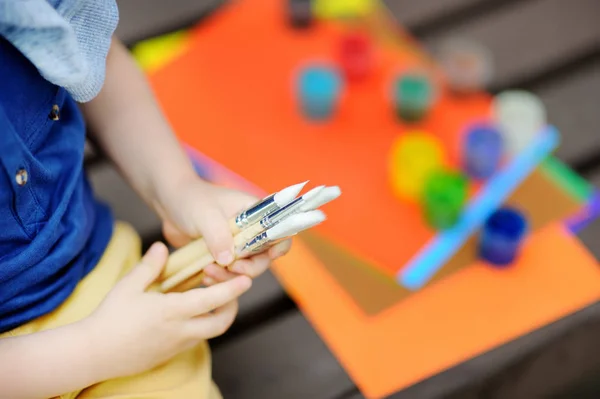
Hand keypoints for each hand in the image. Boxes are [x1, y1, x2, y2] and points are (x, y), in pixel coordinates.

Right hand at [83, 243, 251, 379]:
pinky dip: (201, 325)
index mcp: (172, 312)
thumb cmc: (109, 318)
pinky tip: (189, 311)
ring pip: (210, 332)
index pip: (212, 300)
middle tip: (229, 288)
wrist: (92, 354)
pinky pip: (195, 339)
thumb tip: (161, 246)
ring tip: (209, 296)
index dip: (233, 289)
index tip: (247, 280)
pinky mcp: (170, 354)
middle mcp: (180, 331)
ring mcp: (176, 345)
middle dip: (232, 305)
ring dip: (217, 315)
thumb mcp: (128, 286)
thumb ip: (149, 266)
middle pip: (222, 322)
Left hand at [158, 176, 291, 282]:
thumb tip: (230, 260)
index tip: (269, 256)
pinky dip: (221, 279)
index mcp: (255, 213)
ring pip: (246, 269)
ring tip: (208, 272)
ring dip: (230, 276)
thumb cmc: (191, 200)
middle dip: (249, 267)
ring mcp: (237, 245)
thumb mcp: (205, 215)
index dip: (279, 244)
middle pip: (264, 257)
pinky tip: (206, 277)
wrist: (170, 203)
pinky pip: (229, 274)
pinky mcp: (223, 256)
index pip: (279, 229)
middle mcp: (250, 230)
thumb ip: (218, 236)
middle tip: (230, 268)